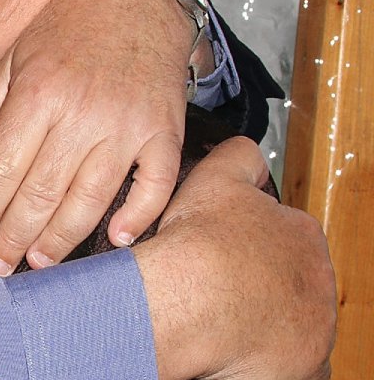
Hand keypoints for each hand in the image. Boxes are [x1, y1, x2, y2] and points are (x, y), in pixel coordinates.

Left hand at [0, 0, 190, 275]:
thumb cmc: (64, 29)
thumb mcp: (10, 61)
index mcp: (36, 91)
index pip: (3, 166)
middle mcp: (81, 111)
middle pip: (42, 191)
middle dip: (14, 236)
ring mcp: (127, 124)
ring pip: (91, 198)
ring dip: (63, 239)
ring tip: (39, 264)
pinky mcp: (166, 132)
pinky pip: (154, 186)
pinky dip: (137, 217)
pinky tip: (114, 241)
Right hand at [135, 137, 334, 379]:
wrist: (190, 301)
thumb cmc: (200, 242)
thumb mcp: (217, 176)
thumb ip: (239, 157)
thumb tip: (246, 151)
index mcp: (303, 233)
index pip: (288, 233)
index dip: (254, 237)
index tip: (229, 245)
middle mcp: (319, 281)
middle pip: (291, 278)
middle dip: (264, 280)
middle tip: (223, 280)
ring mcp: (316, 327)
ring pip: (293, 320)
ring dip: (267, 318)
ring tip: (222, 313)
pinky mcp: (305, 368)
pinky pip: (291, 362)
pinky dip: (268, 355)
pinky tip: (236, 344)